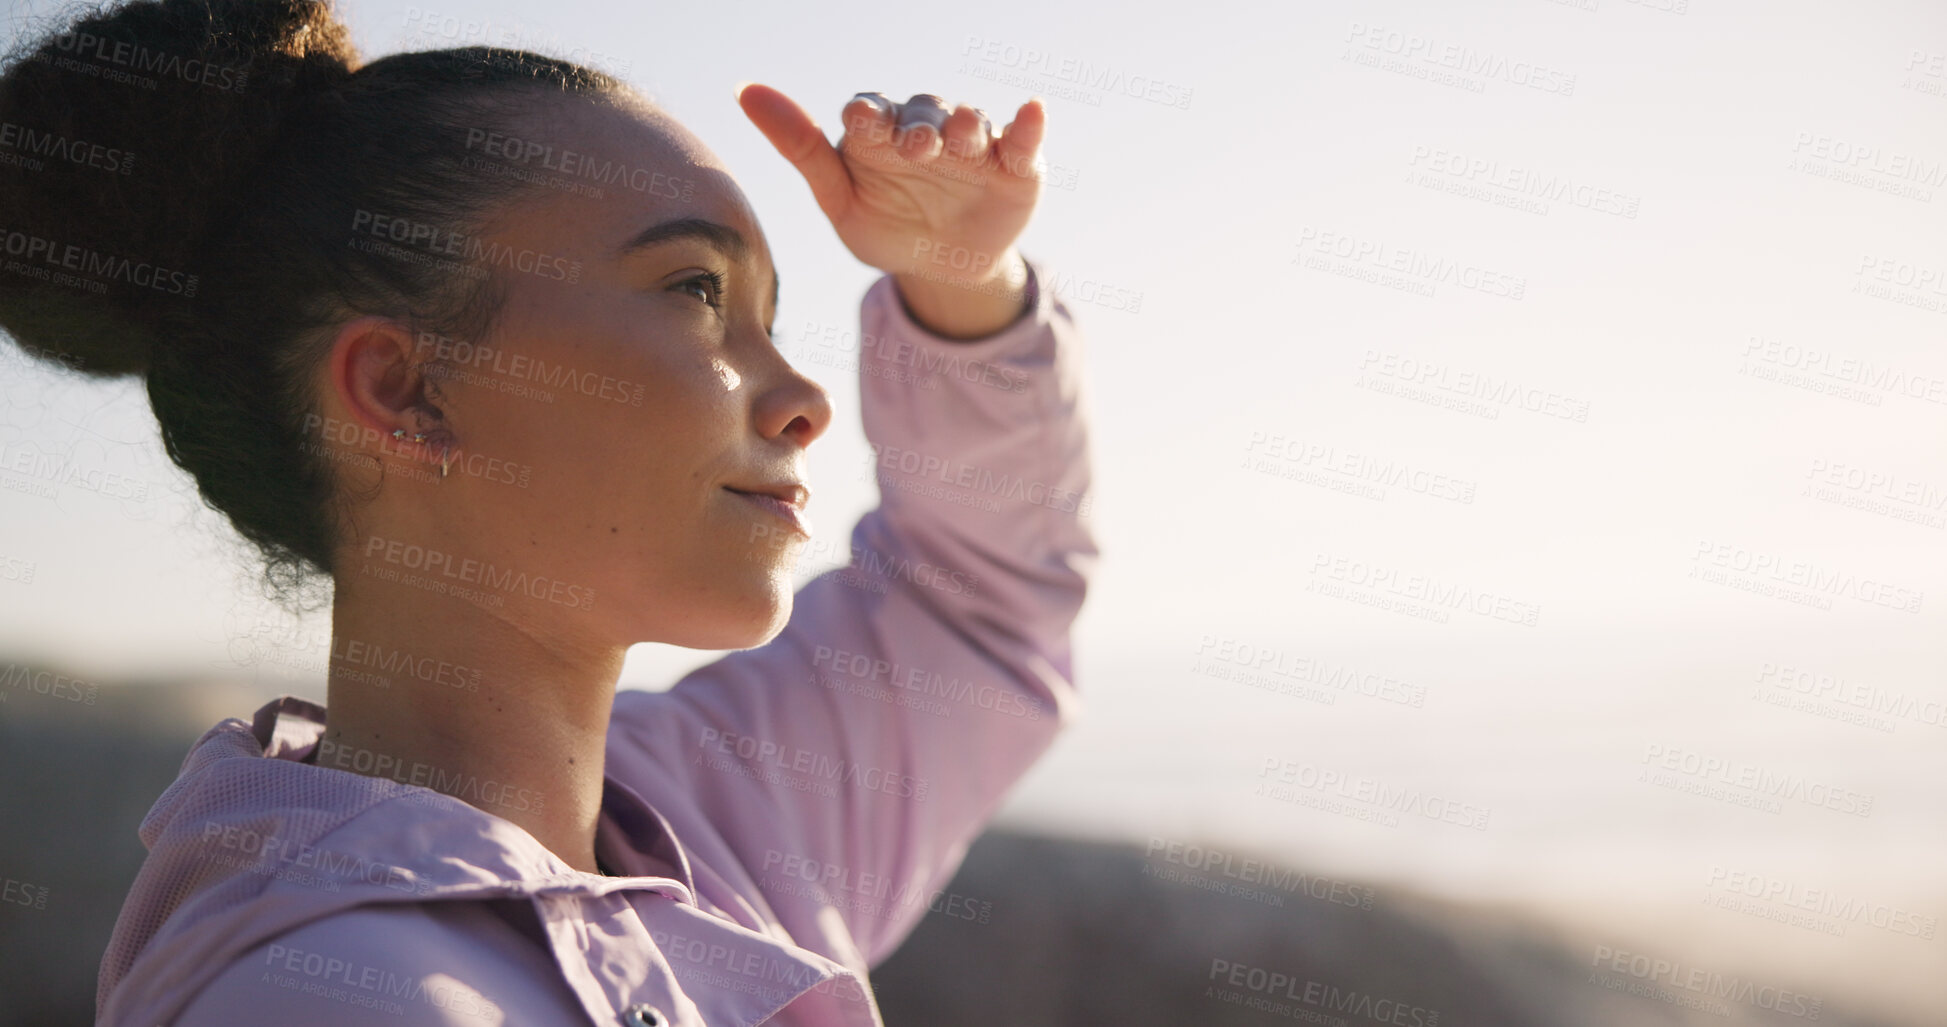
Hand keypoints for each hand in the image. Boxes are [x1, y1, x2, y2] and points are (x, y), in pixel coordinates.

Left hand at [737, 84, 1047, 338]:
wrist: (942, 271)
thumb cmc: (886, 228)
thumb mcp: (840, 200)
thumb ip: (802, 147)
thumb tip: (744, 88)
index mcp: (879, 134)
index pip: (871, 115)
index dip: (867, 117)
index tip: (859, 120)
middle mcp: (926, 129)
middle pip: (923, 115)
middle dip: (920, 128)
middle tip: (915, 147)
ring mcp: (973, 146)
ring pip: (970, 123)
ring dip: (966, 125)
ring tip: (963, 137)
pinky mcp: (1016, 165)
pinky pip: (1023, 141)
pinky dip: (1029, 126)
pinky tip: (1031, 111)